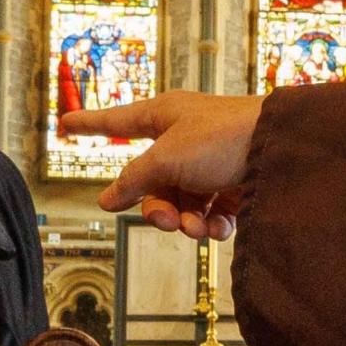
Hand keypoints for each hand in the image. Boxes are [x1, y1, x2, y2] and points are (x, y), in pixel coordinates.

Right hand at [67, 91, 262, 241]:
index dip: (90, 123)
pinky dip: (212, 223)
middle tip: (168, 222)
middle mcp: (186, 137)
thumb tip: (105, 200)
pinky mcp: (235, 182)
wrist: (280, 149)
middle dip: (158, 208)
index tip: (65, 124)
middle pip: (153, 182)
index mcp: (164, 116)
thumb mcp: (166, 160)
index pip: (117, 121)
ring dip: (186, 220)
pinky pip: (211, 210)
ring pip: (183, 201)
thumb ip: (134, 180)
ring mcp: (211, 161)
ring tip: (198, 229)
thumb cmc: (223, 138)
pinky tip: (219, 228)